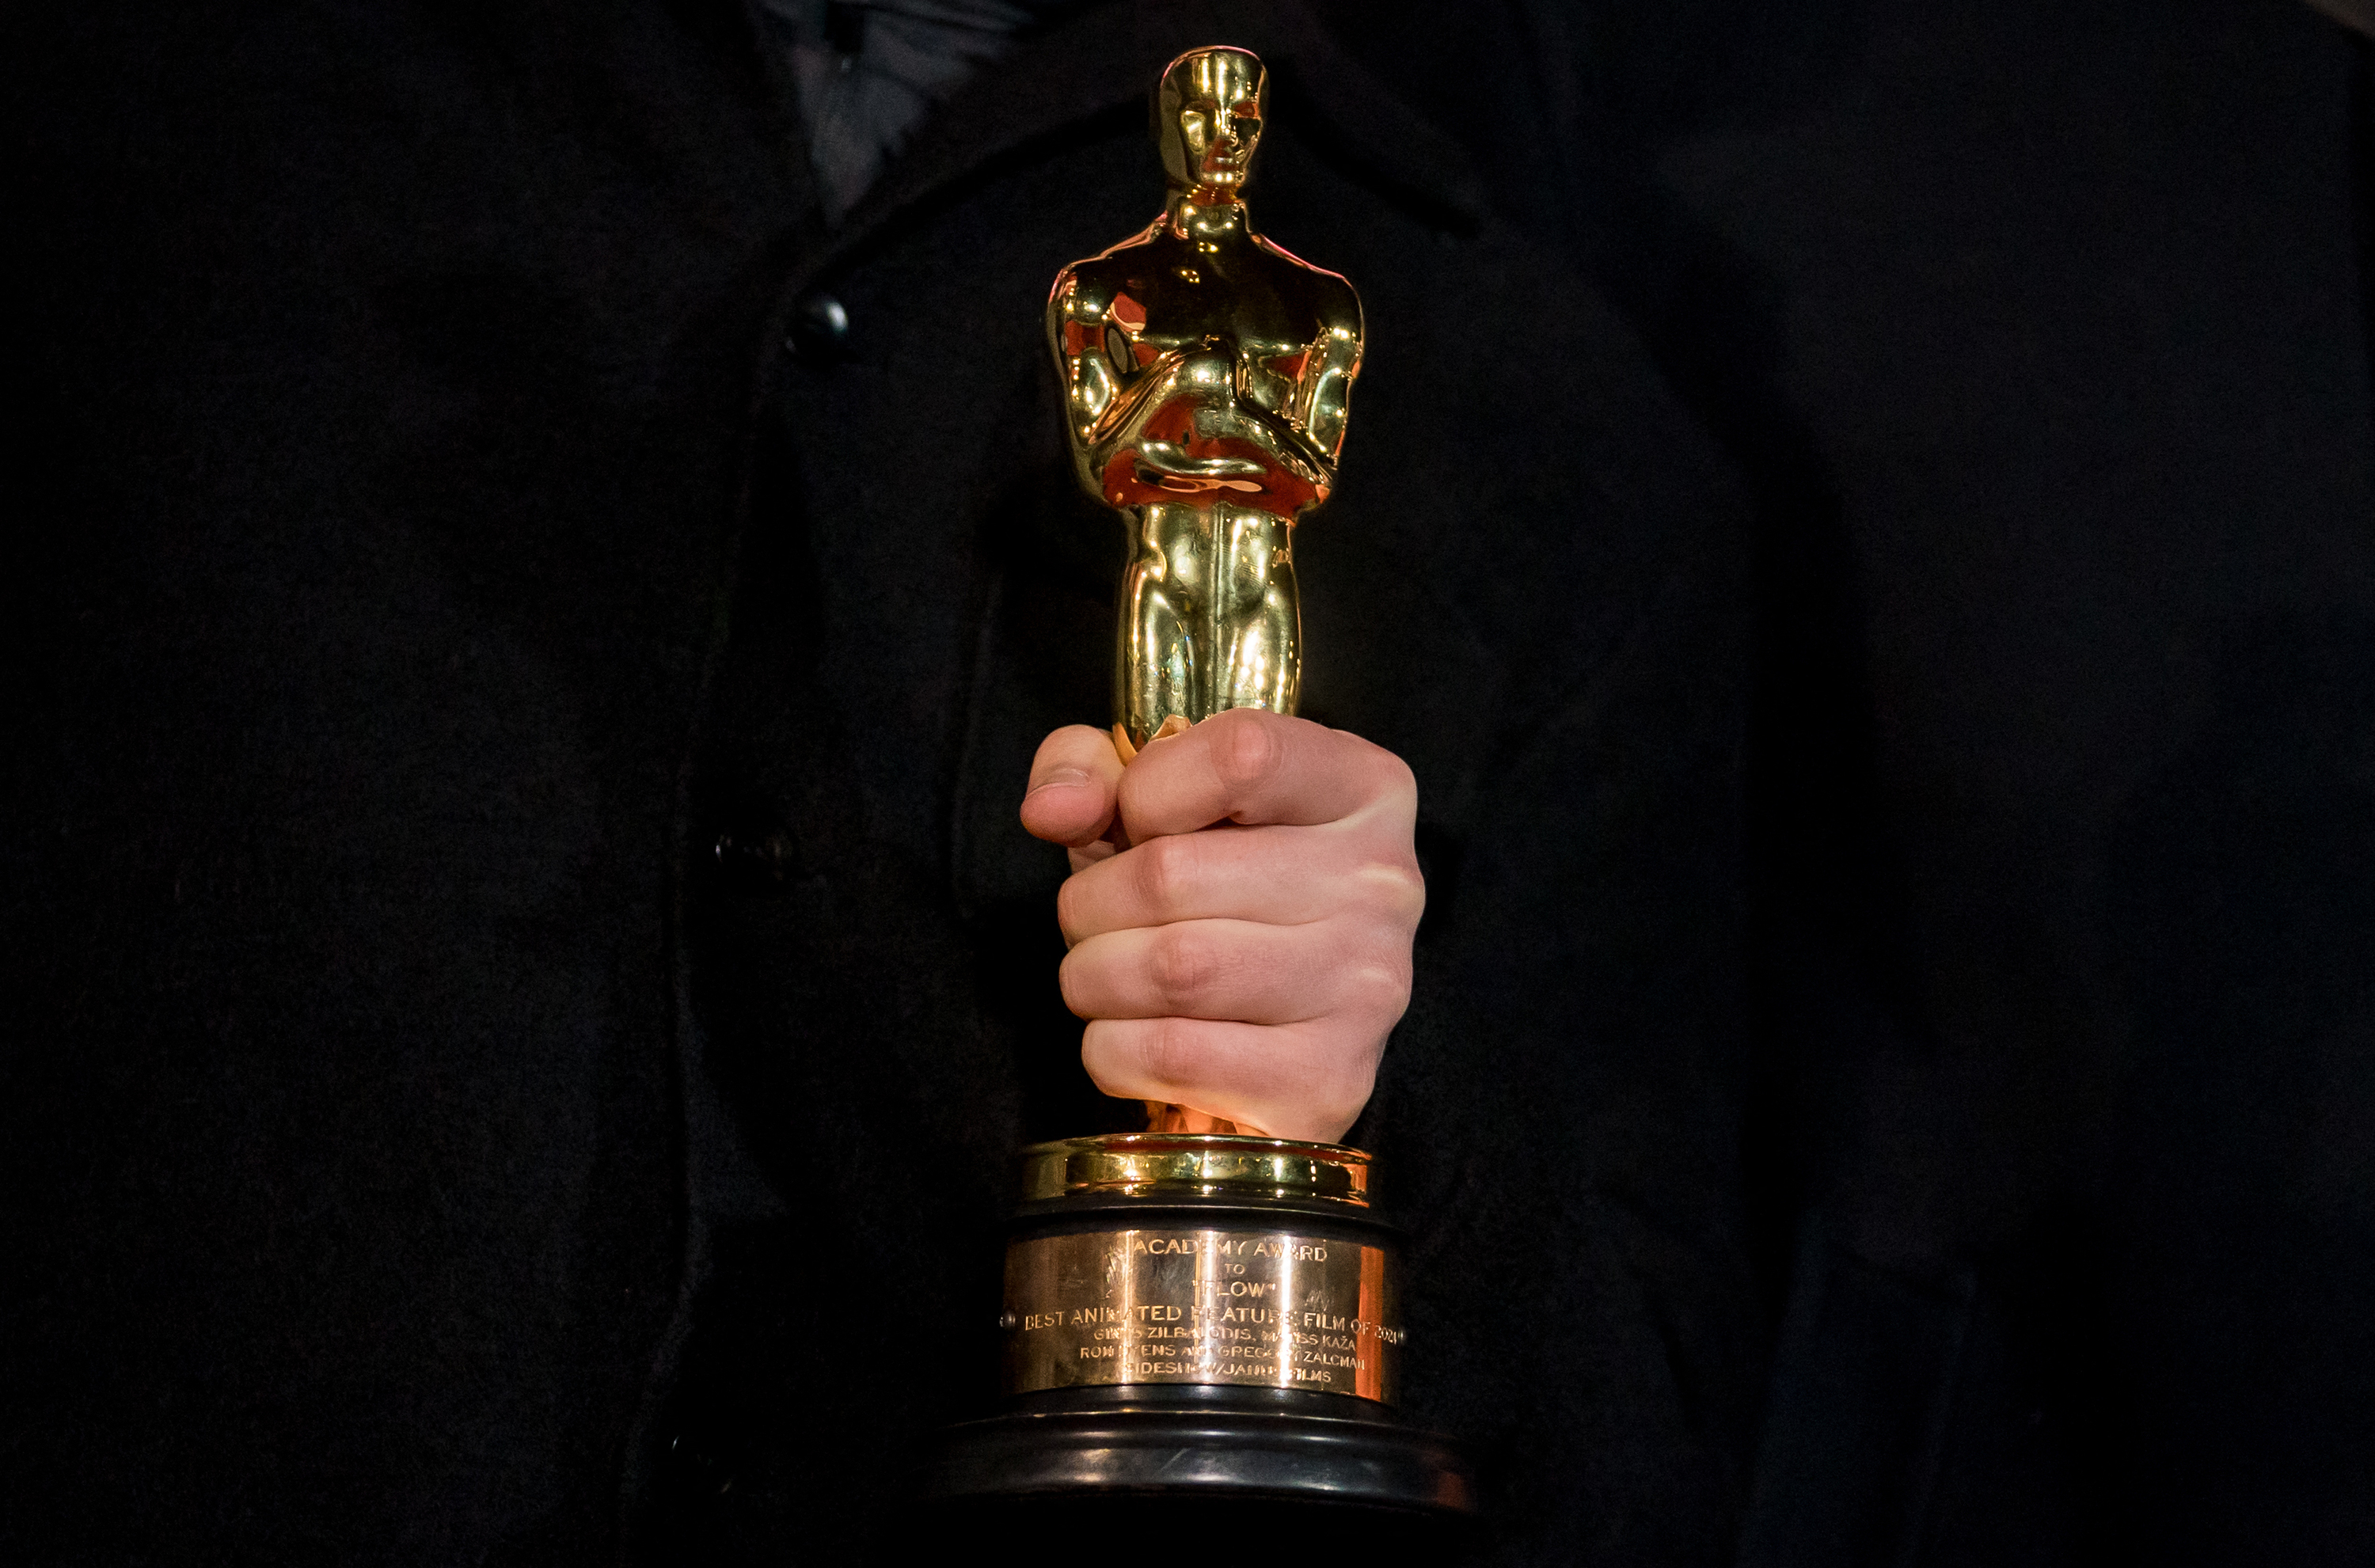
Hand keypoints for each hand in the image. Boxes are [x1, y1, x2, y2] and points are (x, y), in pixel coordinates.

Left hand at [1017, 708, 1422, 1142]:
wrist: (1273, 1034)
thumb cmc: (1212, 895)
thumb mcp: (1155, 802)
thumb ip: (1090, 770)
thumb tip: (1052, 811)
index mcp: (1360, 786)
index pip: (1241, 756)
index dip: (1146, 791)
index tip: (1133, 824)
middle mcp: (1383, 881)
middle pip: (1172, 875)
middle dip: (1089, 904)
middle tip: (1092, 922)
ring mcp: (1368, 987)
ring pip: (1171, 971)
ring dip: (1094, 979)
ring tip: (1106, 978)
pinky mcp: (1329, 1080)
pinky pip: (1171, 1056)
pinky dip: (1113, 1050)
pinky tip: (1136, 1037)